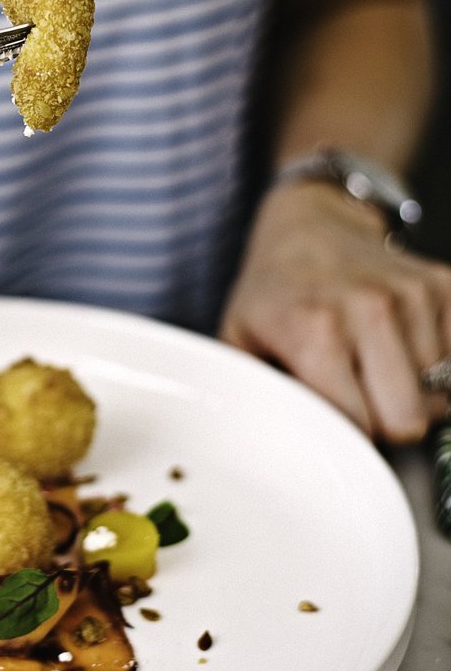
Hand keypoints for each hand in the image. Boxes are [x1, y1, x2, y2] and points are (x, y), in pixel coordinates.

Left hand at [219, 179, 450, 442]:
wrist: (308, 226)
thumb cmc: (274, 294)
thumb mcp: (240, 342)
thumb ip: (253, 395)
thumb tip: (266, 444)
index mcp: (312, 329)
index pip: (357, 426)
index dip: (347, 437)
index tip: (333, 425)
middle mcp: (367, 308)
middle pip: (407, 419)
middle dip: (384, 421)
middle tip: (358, 397)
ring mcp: (412, 293)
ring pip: (437, 393)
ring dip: (408, 388)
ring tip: (371, 361)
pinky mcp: (444, 285)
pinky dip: (436, 365)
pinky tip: (400, 345)